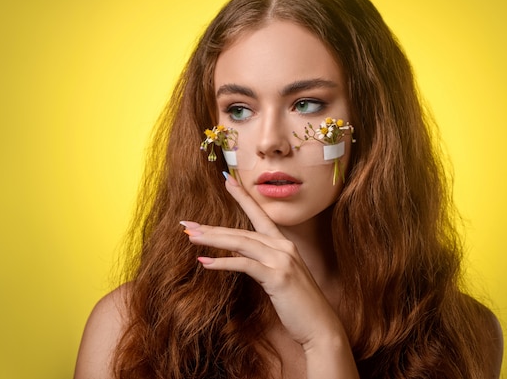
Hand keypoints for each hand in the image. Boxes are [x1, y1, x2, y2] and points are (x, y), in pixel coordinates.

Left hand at [182, 173, 345, 352]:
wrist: (320, 328)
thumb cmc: (298, 306)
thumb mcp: (277, 278)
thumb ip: (259, 263)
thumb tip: (235, 254)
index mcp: (284, 244)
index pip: (259, 215)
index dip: (243, 196)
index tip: (226, 180)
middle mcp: (283, 246)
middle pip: (242, 231)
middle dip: (212, 226)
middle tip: (186, 223)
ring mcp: (282, 260)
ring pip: (241, 243)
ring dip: (213, 239)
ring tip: (190, 236)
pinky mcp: (278, 277)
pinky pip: (245, 265)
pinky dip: (222, 263)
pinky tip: (204, 262)